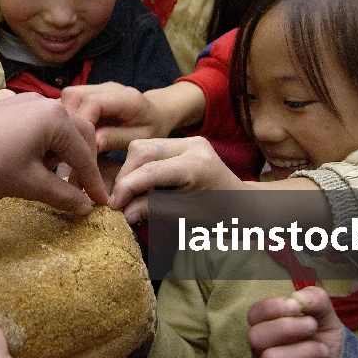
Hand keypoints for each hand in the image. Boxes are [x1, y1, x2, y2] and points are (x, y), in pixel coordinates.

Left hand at [0, 92, 108, 227]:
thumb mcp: (29, 185)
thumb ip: (63, 195)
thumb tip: (85, 207)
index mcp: (56, 118)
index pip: (85, 156)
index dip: (94, 184)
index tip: (102, 205)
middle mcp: (45, 103)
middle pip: (79, 136)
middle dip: (83, 165)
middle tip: (83, 193)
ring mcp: (25, 102)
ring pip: (59, 131)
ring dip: (65, 156)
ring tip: (60, 183)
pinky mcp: (8, 107)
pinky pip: (40, 126)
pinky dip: (47, 147)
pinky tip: (36, 166)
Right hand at [62, 82, 167, 151]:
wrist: (157, 112)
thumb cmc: (152, 127)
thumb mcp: (142, 138)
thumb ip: (118, 138)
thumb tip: (93, 142)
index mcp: (126, 98)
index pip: (94, 102)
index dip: (82, 122)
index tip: (79, 144)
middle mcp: (108, 87)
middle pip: (73, 95)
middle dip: (67, 121)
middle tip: (68, 145)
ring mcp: (97, 87)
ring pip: (67, 96)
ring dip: (64, 119)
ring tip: (68, 140)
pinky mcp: (89, 92)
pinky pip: (69, 101)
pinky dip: (66, 117)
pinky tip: (70, 134)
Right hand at [109, 136, 245, 222]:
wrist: (244, 205)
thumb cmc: (222, 216)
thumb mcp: (188, 217)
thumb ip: (155, 210)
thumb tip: (124, 213)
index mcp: (197, 164)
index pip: (151, 171)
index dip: (127, 187)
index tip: (113, 206)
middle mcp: (193, 145)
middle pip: (143, 151)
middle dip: (126, 176)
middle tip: (117, 201)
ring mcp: (189, 140)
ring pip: (144, 147)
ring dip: (131, 170)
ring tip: (127, 195)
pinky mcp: (184, 142)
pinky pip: (152, 149)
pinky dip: (140, 167)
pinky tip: (138, 185)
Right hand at [247, 286, 342, 357]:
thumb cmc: (327, 350)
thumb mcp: (326, 320)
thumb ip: (315, 300)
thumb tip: (299, 296)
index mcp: (268, 331)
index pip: (254, 314)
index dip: (272, 307)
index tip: (296, 307)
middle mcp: (261, 354)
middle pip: (255, 337)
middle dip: (288, 328)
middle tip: (312, 328)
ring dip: (305, 353)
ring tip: (320, 353)